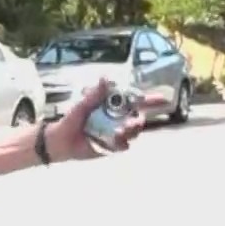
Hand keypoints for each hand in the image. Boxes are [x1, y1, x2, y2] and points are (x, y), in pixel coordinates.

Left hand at [49, 79, 170, 160]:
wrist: (60, 141)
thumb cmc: (70, 120)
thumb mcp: (82, 105)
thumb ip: (95, 94)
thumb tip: (105, 78)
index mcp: (114, 106)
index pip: (136, 102)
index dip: (151, 100)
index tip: (164, 99)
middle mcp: (118, 119)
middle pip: (138, 118)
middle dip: (139, 120)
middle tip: (133, 122)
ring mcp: (116, 134)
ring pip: (133, 133)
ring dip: (131, 131)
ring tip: (120, 131)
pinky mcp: (112, 147)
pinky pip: (123, 146)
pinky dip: (122, 144)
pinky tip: (115, 142)